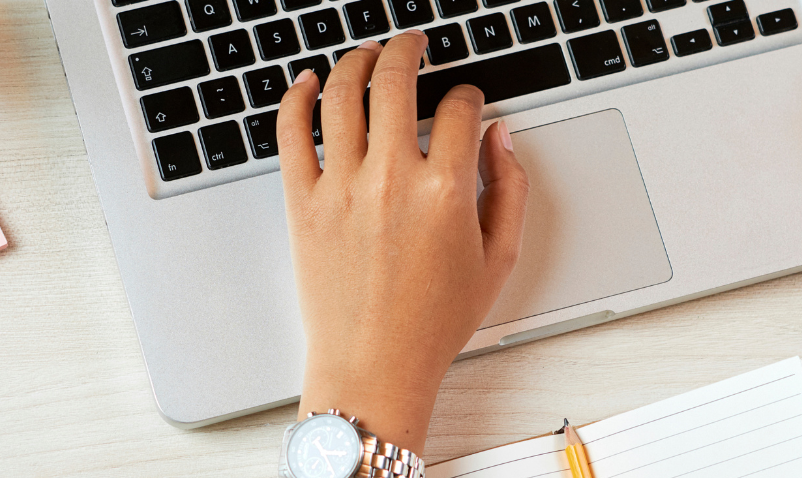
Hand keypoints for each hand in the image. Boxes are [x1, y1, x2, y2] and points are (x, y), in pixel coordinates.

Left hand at [276, 31, 527, 453]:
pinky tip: (309, 83)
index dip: (468, 96)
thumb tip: (501, 138)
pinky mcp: (303, 202)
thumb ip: (509, 190)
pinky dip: (298, 97)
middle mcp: (391, 179)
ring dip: (358, 61)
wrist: (373, 366)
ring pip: (344, 94)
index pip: (459, 109)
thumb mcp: (497, 260)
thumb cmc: (434, 324)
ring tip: (367, 54)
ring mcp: (341, 187)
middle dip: (408, 49)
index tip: (466, 102)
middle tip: (412, 44)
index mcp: (445, 191)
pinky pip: (292, 132)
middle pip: (396, 81)